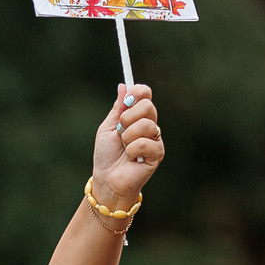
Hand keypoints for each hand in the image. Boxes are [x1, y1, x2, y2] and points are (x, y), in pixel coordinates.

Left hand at [92, 83, 164, 206]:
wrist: (107, 179)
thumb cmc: (106, 155)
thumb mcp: (108, 127)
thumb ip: (117, 108)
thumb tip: (123, 86)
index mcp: (137, 116)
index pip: (145, 94)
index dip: (137, 93)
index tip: (126, 100)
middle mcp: (149, 125)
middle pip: (148, 106)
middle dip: (129, 117)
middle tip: (120, 130)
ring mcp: (155, 139)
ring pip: (147, 125)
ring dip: (128, 136)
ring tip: (124, 147)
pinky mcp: (158, 153)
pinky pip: (146, 143)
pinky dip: (133, 150)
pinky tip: (131, 158)